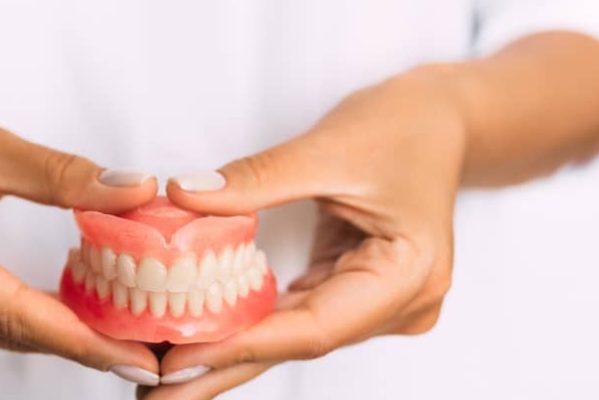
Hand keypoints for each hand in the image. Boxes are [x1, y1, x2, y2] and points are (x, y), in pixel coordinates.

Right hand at [0, 79, 160, 380]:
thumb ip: (59, 174)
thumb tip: (136, 193)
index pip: (4, 309)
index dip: (77, 336)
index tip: (139, 355)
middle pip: (2, 329)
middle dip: (81, 339)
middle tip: (151, 346)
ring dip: (57, 331)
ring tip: (123, 325)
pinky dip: (26, 320)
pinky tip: (71, 312)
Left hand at [143, 67, 465, 397]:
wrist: (440, 118)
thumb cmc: (404, 126)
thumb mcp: (327, 148)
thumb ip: (254, 179)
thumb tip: (184, 197)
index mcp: (407, 276)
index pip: (313, 328)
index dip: (241, 344)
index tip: (178, 358)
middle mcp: (398, 304)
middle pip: (298, 343)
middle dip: (224, 368)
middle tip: (157, 395)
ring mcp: (378, 302)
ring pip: (292, 334)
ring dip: (230, 350)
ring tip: (167, 372)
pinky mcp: (355, 289)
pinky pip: (295, 313)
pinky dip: (250, 322)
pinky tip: (203, 337)